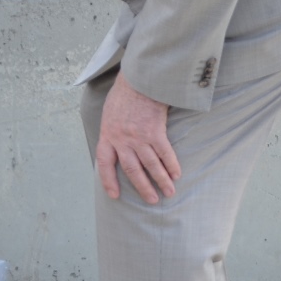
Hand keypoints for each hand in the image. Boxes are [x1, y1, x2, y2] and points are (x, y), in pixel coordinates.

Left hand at [95, 73, 180, 203]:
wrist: (138, 80)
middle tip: (152, 200)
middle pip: (132, 170)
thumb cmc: (124, 95)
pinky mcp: (156, 131)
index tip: (114, 195)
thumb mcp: (109, 114)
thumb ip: (112, 131)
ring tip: (169, 192)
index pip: (104, 163)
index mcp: (108, 136)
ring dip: (161, 180)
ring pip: (150, 165)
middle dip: (143, 187)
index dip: (108, 180)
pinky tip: (176, 174)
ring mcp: (139, 137)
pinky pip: (165, 153)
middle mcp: (122, 140)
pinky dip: (171, 165)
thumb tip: (114, 145)